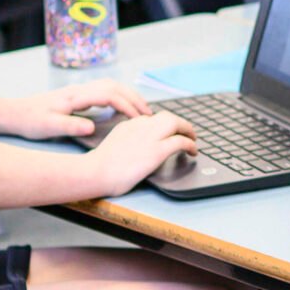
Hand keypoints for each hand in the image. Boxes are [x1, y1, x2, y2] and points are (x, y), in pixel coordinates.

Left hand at [6, 80, 152, 141]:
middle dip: (135, 98)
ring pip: (111, 86)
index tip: (139, 120)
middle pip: (115, 86)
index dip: (127, 106)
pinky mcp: (77, 95)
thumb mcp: (48, 127)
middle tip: (149, 115)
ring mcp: (79, 90)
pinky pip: (105, 90)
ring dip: (129, 95)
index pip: (109, 95)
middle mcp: (79, 90)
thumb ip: (70, 125)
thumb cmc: (30, 121)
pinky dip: (119, 96)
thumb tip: (91, 126)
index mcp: (75, 97)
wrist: (14, 113)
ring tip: (141, 111)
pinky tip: (122, 109)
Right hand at [78, 110, 198, 195]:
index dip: (162, 126)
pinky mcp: (157, 151)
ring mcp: (150, 137)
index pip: (150, 119)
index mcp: (128, 125)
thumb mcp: (113, 145)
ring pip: (176, 122)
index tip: (167, 133)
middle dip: (180, 123)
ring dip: (188, 130)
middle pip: (166, 117)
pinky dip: (190, 144)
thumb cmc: (99, 167)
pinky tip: (192, 152)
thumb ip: (126, 141)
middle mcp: (140, 127)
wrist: (95, 172)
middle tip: (187, 132)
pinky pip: (180, 141)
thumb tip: (136, 148)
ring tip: (193, 139)